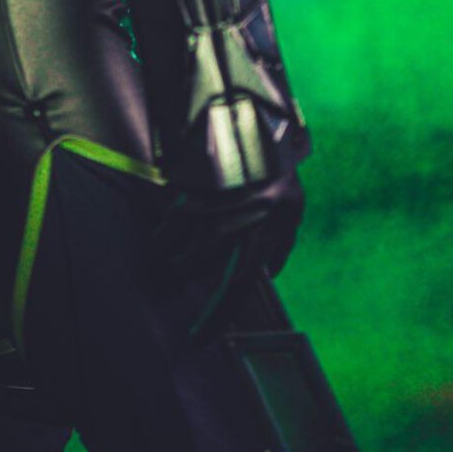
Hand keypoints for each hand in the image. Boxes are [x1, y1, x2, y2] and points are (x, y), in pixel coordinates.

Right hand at [152, 172, 304, 341]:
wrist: (255, 115)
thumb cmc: (277, 165)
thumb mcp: (293, 203)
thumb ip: (283, 242)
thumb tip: (270, 273)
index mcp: (270, 226)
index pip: (240, 284)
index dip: (219, 315)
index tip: (201, 337)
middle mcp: (244, 218)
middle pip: (208, 268)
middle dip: (190, 290)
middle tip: (176, 299)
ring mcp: (218, 201)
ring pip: (182, 245)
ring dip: (167, 258)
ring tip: (160, 262)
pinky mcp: (197, 183)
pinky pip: (172, 220)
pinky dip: (163, 234)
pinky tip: (159, 237)